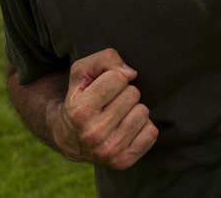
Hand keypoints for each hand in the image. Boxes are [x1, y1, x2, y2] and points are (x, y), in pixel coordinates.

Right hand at [53, 49, 157, 168]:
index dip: (114, 77)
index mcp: (79, 111)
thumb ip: (105, 59)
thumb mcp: (82, 72)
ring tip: (118, 115)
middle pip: (133, 94)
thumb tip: (132, 73)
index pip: (118, 78)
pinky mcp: (123, 162)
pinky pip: (151, 132)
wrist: (69, 137)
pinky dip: (143, 127)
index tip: (104, 86)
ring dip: (133, 109)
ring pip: (143, 112)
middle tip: (111, 102)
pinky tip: (126, 128)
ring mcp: (108, 151)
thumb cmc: (80, 96)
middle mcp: (92, 134)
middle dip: (124, 93)